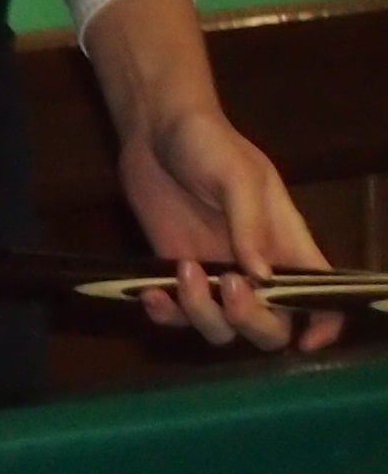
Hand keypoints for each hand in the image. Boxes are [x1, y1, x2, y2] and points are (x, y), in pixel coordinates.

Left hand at [121, 106, 339, 351]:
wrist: (155, 133)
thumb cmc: (209, 145)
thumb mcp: (238, 177)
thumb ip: (249, 226)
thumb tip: (263, 278)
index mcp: (287, 244)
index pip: (320, 294)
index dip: (322, 324)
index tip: (307, 340)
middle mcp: (256, 269)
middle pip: (269, 325)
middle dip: (252, 321)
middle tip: (226, 286)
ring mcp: (214, 275)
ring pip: (221, 328)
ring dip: (202, 313)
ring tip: (184, 268)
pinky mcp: (175, 275)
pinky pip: (176, 316)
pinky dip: (165, 315)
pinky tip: (151, 293)